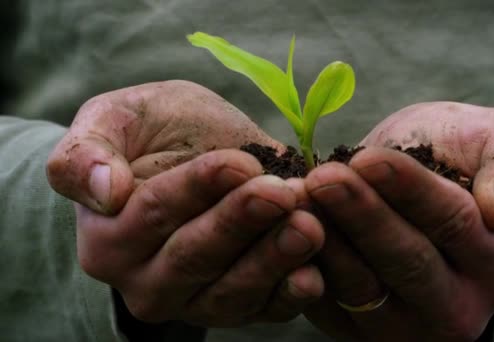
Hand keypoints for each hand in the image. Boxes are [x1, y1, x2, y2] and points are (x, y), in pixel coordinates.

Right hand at [47, 81, 324, 325]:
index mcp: (108, 237)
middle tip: (283, 194)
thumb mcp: (115, 119)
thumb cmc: (154, 133)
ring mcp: (194, 300)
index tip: (240, 163)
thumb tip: (104, 191)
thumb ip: (87, 151)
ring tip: (307, 227)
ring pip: (231, 291)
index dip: (197, 188)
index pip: (153, 213)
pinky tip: (313, 275)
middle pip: (195, 256)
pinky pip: (263, 310)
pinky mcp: (238, 306)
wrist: (193, 156)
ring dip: (273, 260)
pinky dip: (290, 295)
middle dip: (241, 223)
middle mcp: (146, 281)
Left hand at [302, 102, 493, 340]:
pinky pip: (328, 302)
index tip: (369, 159)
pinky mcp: (360, 330)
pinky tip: (285, 226)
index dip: (409, 189)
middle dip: (361, 216)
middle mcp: (460, 308)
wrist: (417, 191)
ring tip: (297, 197)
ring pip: (362, 287)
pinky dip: (304, 264)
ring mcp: (408, 326)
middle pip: (407, 263)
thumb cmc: (459, 159)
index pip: (454, 223)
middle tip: (322, 178)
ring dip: (326, 240)